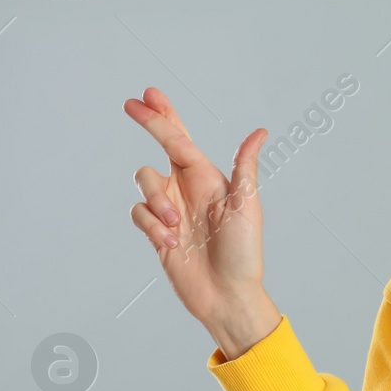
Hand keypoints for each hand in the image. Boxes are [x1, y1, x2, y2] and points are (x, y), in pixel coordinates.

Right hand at [124, 87, 278, 355]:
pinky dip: (151, 227)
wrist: (227, 295)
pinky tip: (170, 244)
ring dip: (156, 202)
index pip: (181, 140)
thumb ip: (244, 166)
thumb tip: (259, 132)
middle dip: (149, 124)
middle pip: (160, 148)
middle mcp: (188, 188)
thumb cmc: (243, 252)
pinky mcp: (157, 231)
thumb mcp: (247, 206)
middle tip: (131, 104)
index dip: (163, 117)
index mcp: (209, 179)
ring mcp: (171, 209)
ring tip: (175, 227)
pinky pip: (139, 214)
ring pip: (145, 183)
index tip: (145, 96)